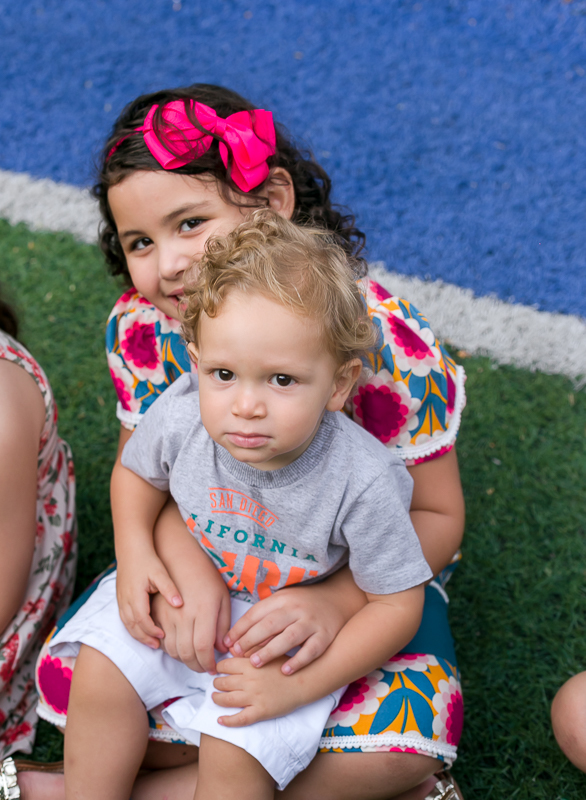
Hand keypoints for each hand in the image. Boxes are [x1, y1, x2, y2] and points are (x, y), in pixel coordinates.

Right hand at [116, 549, 182, 648]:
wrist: (131, 547)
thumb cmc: (147, 559)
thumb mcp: (160, 572)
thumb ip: (169, 589)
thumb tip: (179, 604)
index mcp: (135, 595)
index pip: (141, 620)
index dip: (151, 631)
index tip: (163, 636)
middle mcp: (125, 600)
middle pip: (132, 626)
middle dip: (144, 638)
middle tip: (158, 645)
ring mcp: (121, 599)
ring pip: (127, 623)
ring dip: (138, 634)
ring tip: (152, 641)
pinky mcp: (120, 597)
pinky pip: (124, 618)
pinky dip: (133, 627)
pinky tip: (143, 628)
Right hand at [151, 576, 230, 673]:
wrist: (179, 558)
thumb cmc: (206, 576)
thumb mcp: (222, 597)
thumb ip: (224, 625)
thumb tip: (222, 649)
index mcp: (203, 610)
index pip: (203, 647)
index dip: (208, 663)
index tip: (214, 667)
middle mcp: (183, 615)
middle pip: (186, 653)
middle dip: (197, 666)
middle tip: (204, 667)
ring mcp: (167, 615)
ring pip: (172, 650)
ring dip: (184, 660)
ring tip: (195, 658)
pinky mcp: (156, 614)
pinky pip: (161, 641)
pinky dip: (171, 650)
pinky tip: (181, 647)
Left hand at [212, 656, 306, 725]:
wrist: (304, 680)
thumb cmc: (287, 664)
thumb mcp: (269, 651)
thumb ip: (252, 650)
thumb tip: (234, 649)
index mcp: (251, 664)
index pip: (226, 665)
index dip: (220, 667)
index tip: (219, 669)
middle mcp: (249, 681)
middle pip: (224, 682)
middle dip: (217, 683)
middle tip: (217, 683)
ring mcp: (254, 697)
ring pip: (228, 699)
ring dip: (217, 699)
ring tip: (215, 697)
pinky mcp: (261, 712)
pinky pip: (240, 719)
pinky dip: (228, 721)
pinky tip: (220, 720)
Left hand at [223, 578, 360, 673]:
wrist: (337, 599)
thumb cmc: (301, 604)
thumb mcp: (282, 602)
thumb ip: (262, 617)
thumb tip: (236, 638)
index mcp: (282, 599)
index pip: (257, 613)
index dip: (240, 629)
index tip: (228, 644)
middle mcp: (296, 609)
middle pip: (271, 624)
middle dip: (251, 639)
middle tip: (238, 654)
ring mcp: (312, 622)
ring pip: (289, 637)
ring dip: (271, 650)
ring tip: (255, 663)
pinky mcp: (325, 636)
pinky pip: (311, 650)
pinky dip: (298, 660)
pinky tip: (285, 670)